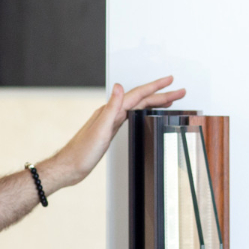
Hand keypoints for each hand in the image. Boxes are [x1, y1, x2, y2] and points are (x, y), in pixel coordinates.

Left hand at [42, 76, 185, 188]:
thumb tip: (119, 86)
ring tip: (168, 99)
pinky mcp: (110, 130)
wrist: (70, 166)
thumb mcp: (100, 129)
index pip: (138, 95)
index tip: (170, 81)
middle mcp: (111, 113)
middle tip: (179, 91)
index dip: (155, 87)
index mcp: (111, 111)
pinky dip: (143, 111)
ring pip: (138, 106)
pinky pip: (132, 115)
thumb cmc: (82, 152)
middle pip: (141, 99)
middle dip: (161, 94)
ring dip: (154, 101)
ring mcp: (111, 121)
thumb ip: (111, 107)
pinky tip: (145, 113)